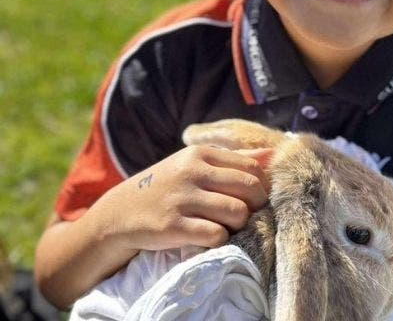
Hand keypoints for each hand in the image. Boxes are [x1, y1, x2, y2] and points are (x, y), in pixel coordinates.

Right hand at [95, 145, 272, 251]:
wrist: (118, 215)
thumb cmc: (167, 187)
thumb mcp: (194, 164)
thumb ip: (233, 159)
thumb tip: (273, 154)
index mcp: (200, 153)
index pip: (252, 167)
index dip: (261, 186)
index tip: (253, 199)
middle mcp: (192, 171)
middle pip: (250, 189)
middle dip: (255, 206)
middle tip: (245, 215)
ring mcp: (182, 198)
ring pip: (237, 212)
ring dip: (238, 224)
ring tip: (226, 225)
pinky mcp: (172, 226)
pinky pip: (216, 234)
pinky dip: (220, 239)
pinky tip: (209, 237)